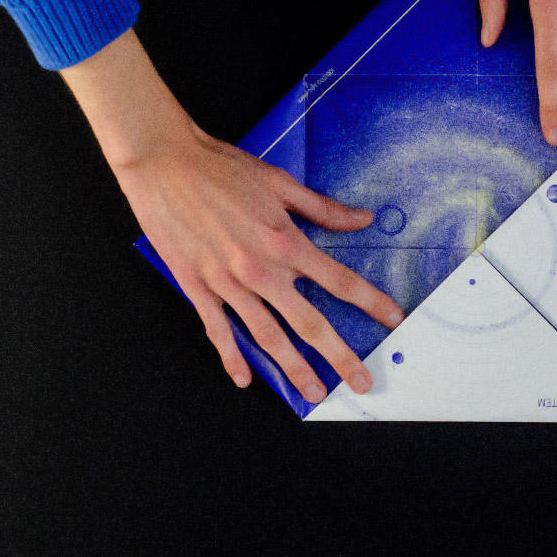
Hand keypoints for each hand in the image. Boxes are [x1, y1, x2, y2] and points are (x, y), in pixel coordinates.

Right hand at [60, 30, 403, 400]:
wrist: (164, 163)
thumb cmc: (221, 167)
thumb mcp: (280, 183)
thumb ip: (323, 209)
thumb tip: (362, 219)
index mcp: (286, 242)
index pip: (340, 281)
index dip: (371, 303)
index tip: (392, 320)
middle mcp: (261, 270)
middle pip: (310, 323)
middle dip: (340, 357)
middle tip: (361, 382)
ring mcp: (228, 283)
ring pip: (268, 337)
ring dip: (293, 369)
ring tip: (313, 393)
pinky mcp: (197, 287)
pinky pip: (218, 330)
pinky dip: (232, 356)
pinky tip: (245, 378)